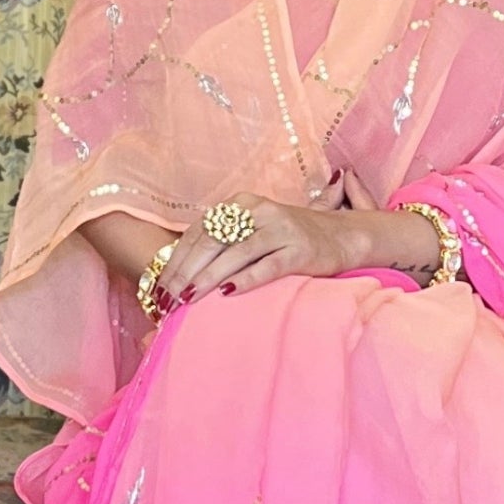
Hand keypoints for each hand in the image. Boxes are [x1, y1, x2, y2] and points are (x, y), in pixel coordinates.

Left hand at [155, 192, 355, 311]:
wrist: (343, 236)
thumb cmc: (289, 239)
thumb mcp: (252, 231)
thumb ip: (222, 243)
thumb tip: (180, 274)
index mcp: (240, 204)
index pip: (198, 232)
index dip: (176, 260)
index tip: (160, 288)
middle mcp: (258, 211)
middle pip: (211, 242)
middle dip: (185, 272)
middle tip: (168, 299)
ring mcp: (280, 229)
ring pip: (235, 253)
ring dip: (207, 278)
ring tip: (188, 300)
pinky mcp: (300, 250)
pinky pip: (267, 266)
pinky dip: (245, 279)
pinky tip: (227, 294)